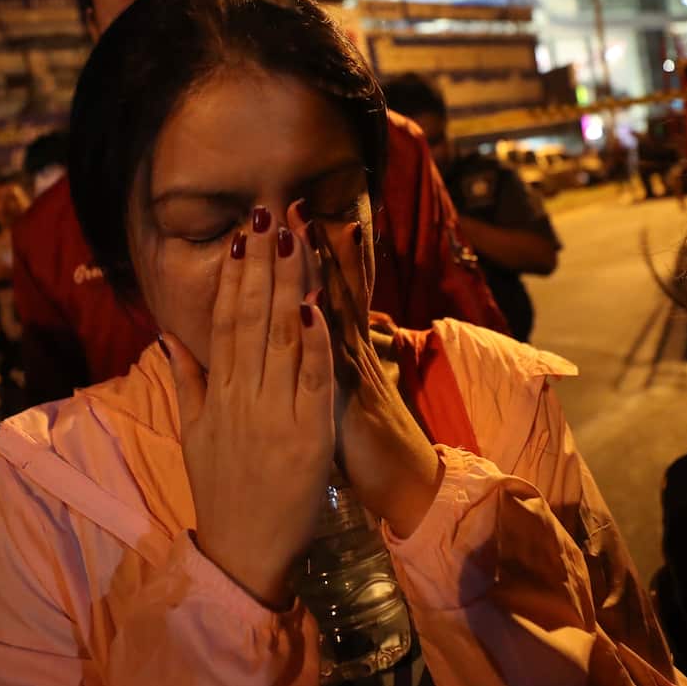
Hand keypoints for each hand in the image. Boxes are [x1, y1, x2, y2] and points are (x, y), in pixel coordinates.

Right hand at [162, 203, 334, 608]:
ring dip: (289, 284)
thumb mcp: (193, 434)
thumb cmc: (222, 491)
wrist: (243, 551)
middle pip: (252, 316)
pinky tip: (317, 304)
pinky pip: (313, 380)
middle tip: (269, 211)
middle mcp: (242, 395)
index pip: (225, 320)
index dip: (234, 274)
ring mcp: (275, 414)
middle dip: (261, 261)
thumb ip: (186, 381)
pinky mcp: (308, 436)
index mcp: (216, 392)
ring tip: (293, 236)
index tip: (242, 232)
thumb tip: (170, 337)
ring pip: (283, 337)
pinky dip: (315, 342)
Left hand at [305, 214, 442, 538]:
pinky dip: (321, 336)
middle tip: (288, 202)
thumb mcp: (336, 394)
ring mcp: (350, 374)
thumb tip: (302, 329)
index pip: (311, 294)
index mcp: (333, 352)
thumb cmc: (368, 444)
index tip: (279, 216)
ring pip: (333, 313)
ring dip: (319, 271)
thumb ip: (318, 361)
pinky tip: (309, 306)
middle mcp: (345, 353)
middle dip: (306, 246)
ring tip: (304, 228)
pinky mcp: (348, 404)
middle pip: (325, 289)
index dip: (296, 256)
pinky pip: (334, 365)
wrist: (408, 483)